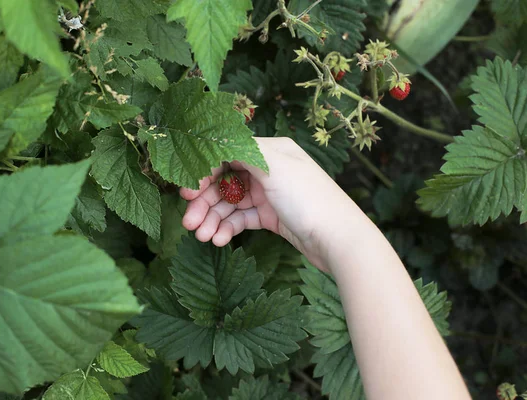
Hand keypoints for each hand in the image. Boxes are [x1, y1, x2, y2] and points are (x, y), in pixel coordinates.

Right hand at [180, 137, 349, 269]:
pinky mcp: (272, 217)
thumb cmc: (309, 198)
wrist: (339, 240)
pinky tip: (218, 240)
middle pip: (225, 181)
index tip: (188, 191)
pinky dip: (228, 228)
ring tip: (201, 236)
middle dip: (204, 201)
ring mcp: (270, 195)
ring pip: (231, 204)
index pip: (227, 155)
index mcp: (271, 151)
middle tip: (188, 222)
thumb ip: (243, 151)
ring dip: (213, 219)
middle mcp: (269, 170)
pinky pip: (242, 219)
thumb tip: (217, 142)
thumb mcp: (275, 167)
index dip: (204, 172)